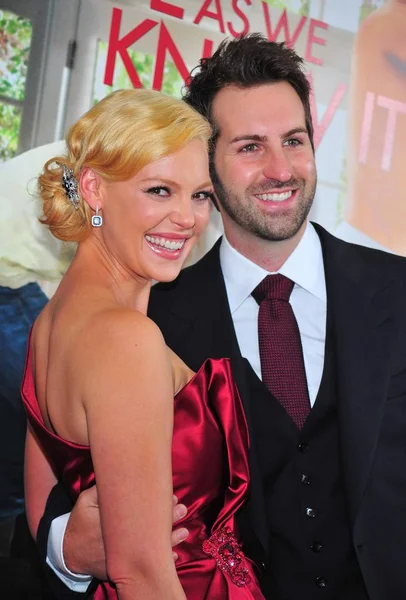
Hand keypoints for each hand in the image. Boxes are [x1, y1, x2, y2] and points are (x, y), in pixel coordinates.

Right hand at [63, 487, 188, 579]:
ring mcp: (123, 558)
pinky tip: (174, 556)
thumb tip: (123, 475)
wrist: (69, 553)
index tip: (171, 496)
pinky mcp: (124, 568)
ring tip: (185, 532)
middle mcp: (121, 541)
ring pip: (151, 549)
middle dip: (168, 519)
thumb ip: (102, 489)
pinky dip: (161, 562)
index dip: (158, 503)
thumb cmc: (81, 522)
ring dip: (170, 540)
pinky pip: (146, 567)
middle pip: (150, 529)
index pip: (141, 510)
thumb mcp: (86, 501)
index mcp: (112, 522)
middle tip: (182, 509)